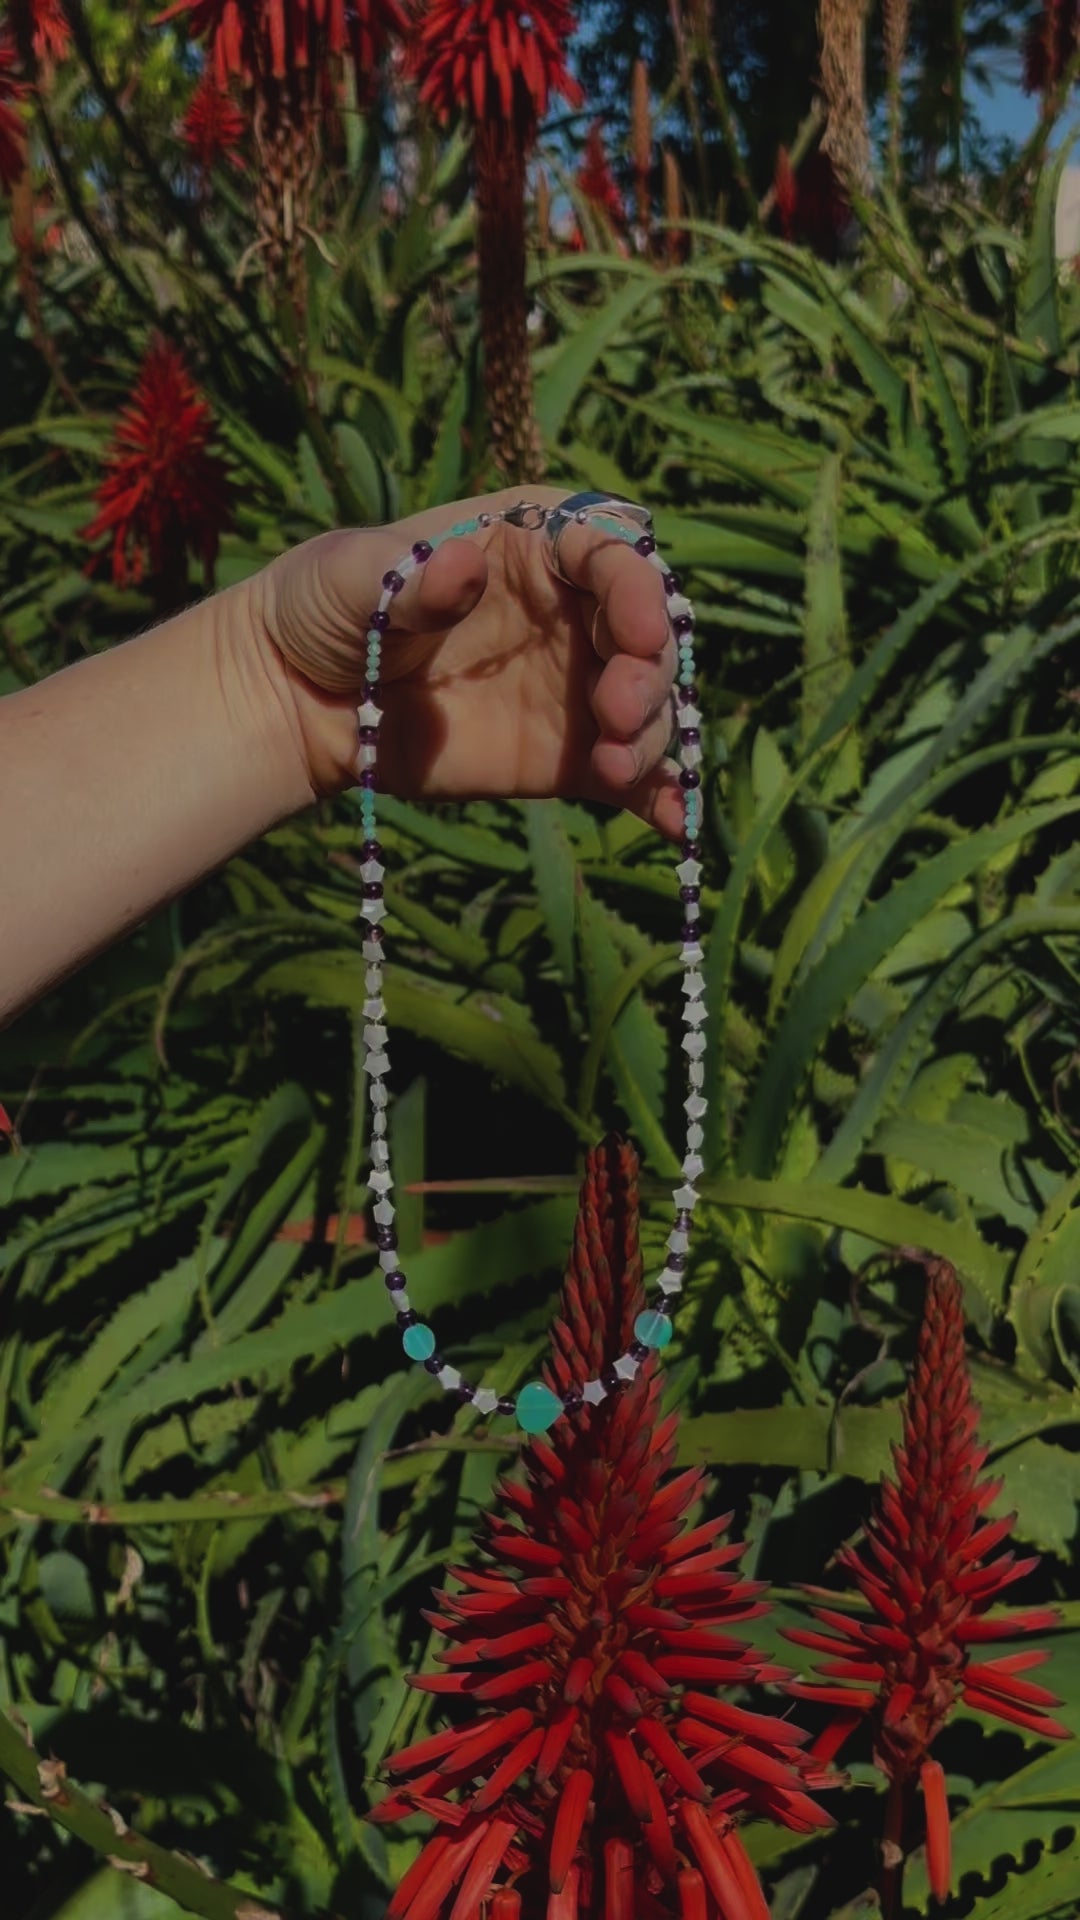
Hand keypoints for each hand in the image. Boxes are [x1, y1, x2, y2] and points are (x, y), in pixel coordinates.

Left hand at [251, 484, 684, 838]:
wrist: (299, 699)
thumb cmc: (326, 606)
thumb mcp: (353, 576)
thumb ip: (409, 578)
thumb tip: (459, 567)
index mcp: (534, 541)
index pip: (610, 551)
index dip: (636, 588)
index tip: (636, 632)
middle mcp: (572, 609)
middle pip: (646, 632)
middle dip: (648, 671)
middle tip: (617, 714)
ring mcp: (576, 686)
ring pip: (646, 705)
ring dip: (649, 736)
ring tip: (614, 767)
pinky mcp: (569, 757)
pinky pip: (628, 776)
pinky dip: (658, 798)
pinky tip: (675, 822)